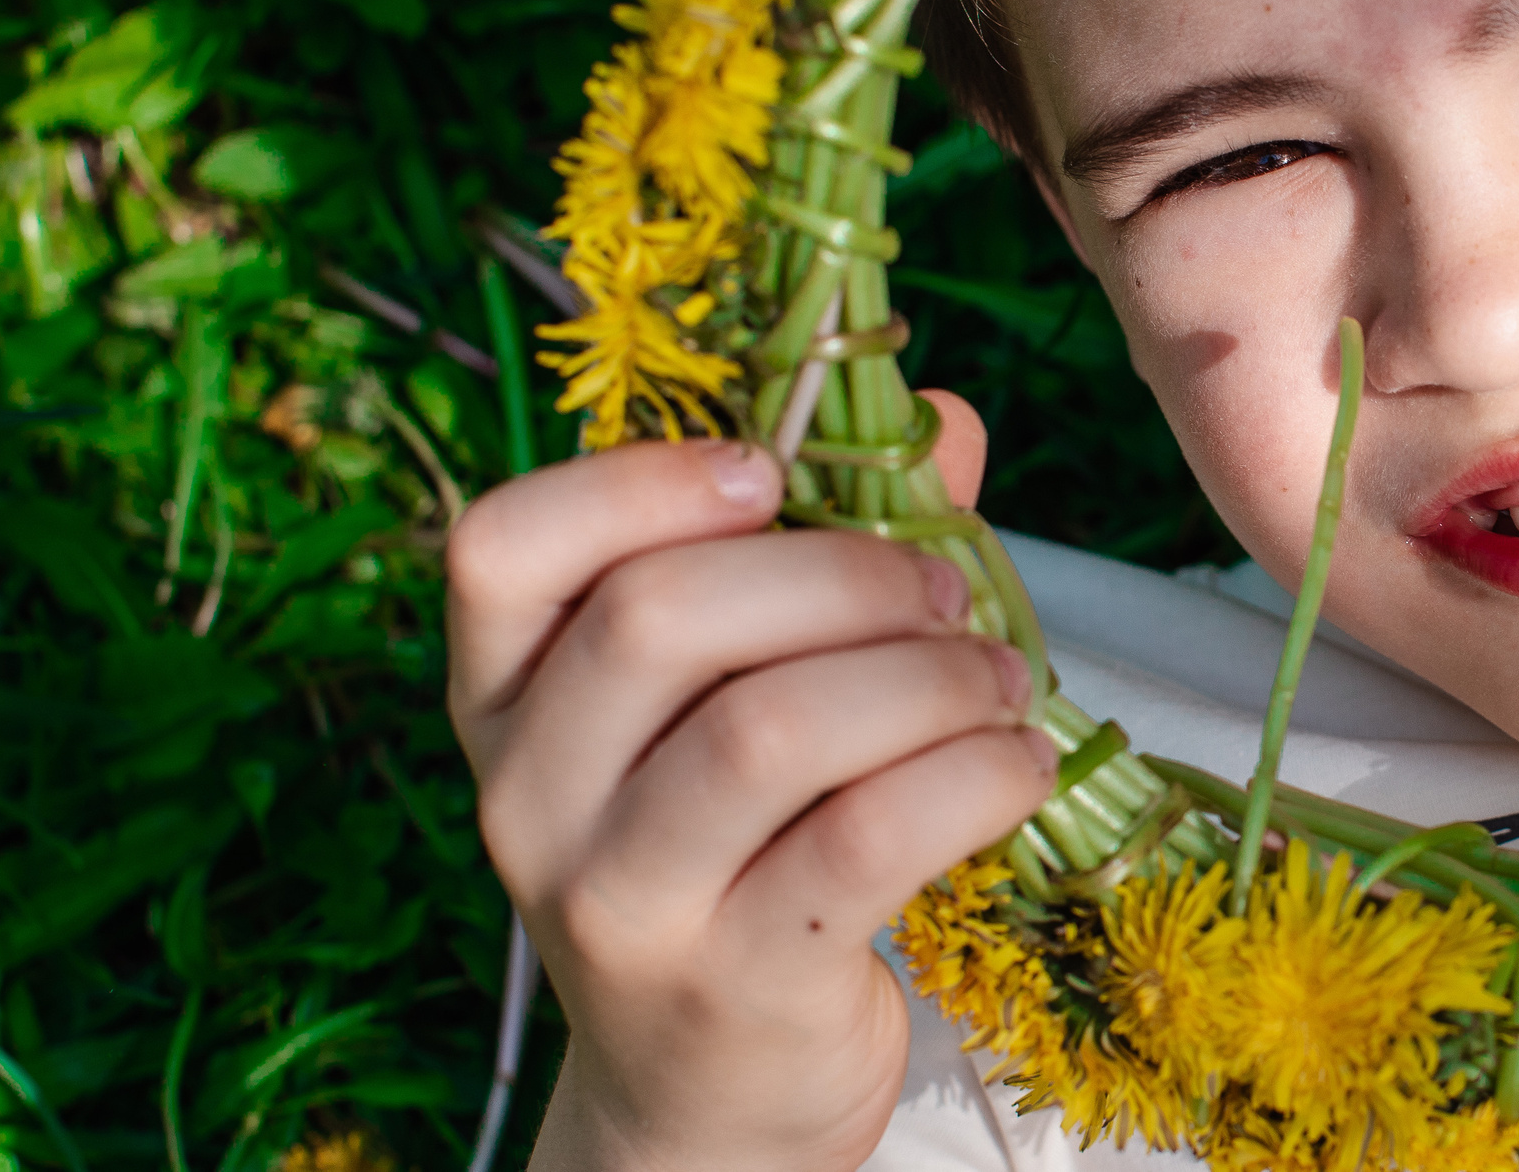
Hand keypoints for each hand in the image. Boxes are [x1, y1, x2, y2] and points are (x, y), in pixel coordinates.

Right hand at [445, 394, 1055, 1171]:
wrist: (710, 1096)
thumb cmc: (737, 849)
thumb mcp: (741, 695)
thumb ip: (832, 544)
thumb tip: (944, 422)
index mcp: (506, 698)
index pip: (502, 548)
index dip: (638, 481)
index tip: (773, 470)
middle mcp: (530, 801)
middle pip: (659, 619)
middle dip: (841, 574)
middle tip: (944, 587)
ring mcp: (619, 906)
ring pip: (769, 730)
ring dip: (923, 675)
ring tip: (997, 678)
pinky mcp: (731, 988)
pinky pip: (864, 838)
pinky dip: (970, 775)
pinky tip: (1016, 765)